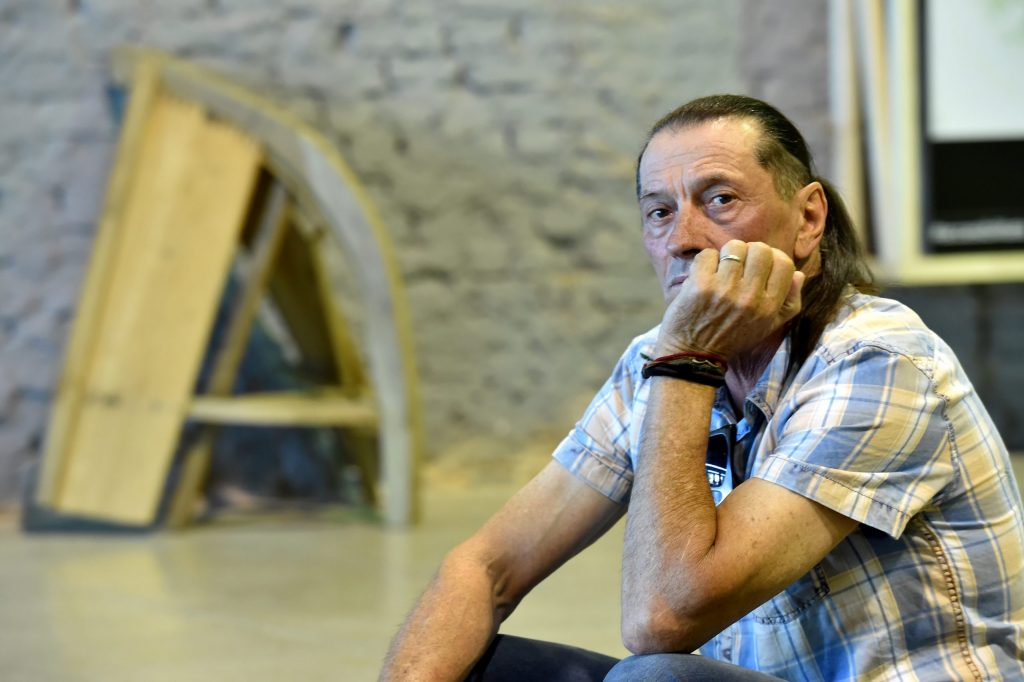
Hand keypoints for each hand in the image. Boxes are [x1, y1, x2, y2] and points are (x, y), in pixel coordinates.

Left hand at [655, 240, 804, 361]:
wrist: (694, 354)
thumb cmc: (733, 338)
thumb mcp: (769, 327)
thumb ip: (789, 302)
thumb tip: (799, 274)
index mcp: (769, 307)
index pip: (784, 264)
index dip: (774, 257)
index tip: (761, 263)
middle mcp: (750, 297)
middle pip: (760, 250)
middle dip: (750, 251)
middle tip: (740, 263)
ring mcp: (724, 289)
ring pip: (734, 247)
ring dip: (727, 254)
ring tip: (723, 268)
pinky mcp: (700, 284)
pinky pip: (708, 254)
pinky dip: (706, 261)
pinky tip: (705, 274)